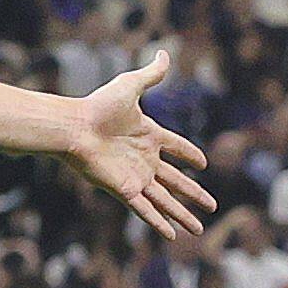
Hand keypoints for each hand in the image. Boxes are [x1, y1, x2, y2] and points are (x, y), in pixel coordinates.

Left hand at [63, 53, 212, 240]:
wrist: (74, 127)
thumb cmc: (98, 106)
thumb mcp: (131, 85)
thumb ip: (152, 73)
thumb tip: (165, 51)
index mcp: (148, 136)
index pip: (176, 148)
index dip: (189, 155)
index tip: (203, 164)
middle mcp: (144, 159)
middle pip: (176, 181)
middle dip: (194, 195)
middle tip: (213, 206)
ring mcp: (135, 176)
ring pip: (166, 200)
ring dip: (183, 215)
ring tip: (199, 230)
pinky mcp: (125, 189)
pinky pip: (145, 210)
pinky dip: (159, 223)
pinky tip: (172, 235)